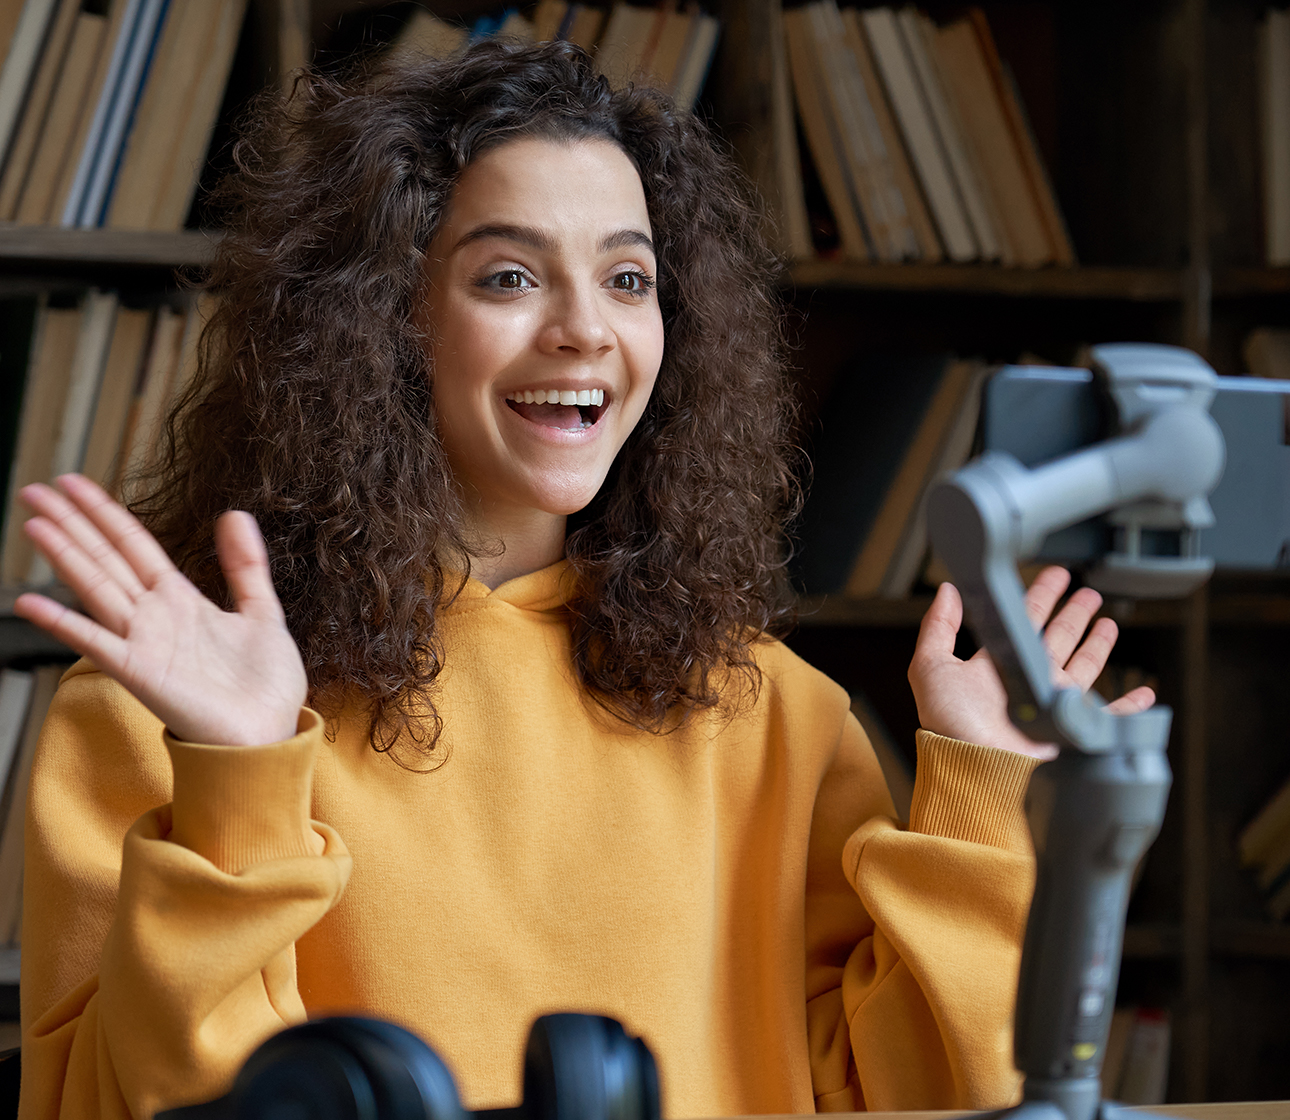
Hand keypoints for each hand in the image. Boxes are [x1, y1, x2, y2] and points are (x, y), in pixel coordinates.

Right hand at [13, 475, 306, 745]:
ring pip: (96, 588)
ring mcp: (144, 643)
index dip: (105, 514)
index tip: (75, 483)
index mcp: (182, 601)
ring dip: (65, 556)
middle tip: (35, 490)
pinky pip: (96, 642)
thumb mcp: (261, 613)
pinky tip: (31, 601)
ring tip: (34, 524)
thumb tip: (235, 514)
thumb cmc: (264, 687)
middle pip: (105, 559)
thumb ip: (245, 566)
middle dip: (72, 524)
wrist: (270, 736)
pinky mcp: (141, 673)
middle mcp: (155, 618)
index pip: (135, 546)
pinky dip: (64, 623)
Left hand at [907, 566, 1155, 759]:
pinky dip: (1129, 707)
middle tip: (1087, 592)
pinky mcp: (1072, 726)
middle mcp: (1027, 681)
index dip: (1041, 595)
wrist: (975, 766)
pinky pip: (1109, 716)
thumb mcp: (930, 667)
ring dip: (1097, 644)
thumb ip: (938, 627)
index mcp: (998, 665)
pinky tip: (1142, 694)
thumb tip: (947, 592)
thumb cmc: (950, 725)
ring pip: (1082, 665)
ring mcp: (1052, 703)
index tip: (1055, 576)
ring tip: (1107, 622)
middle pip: (1058, 637)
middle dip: (1073, 613)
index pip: (1024, 620)